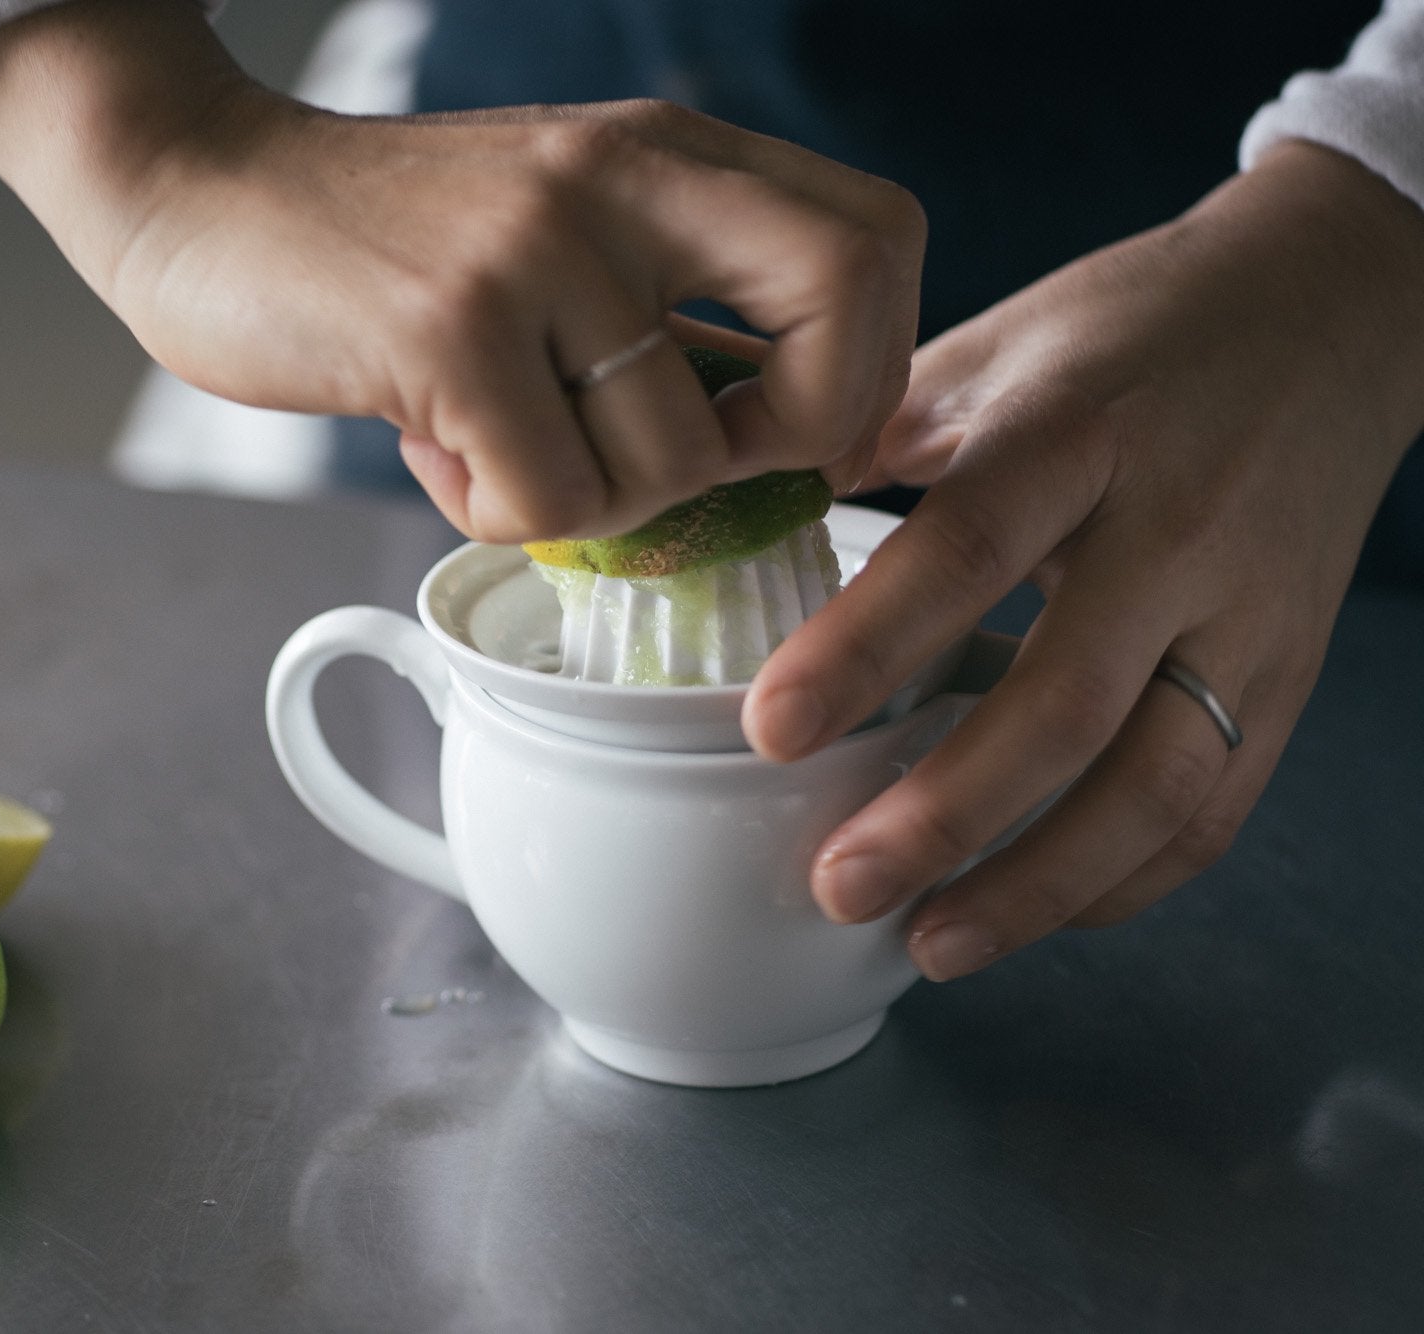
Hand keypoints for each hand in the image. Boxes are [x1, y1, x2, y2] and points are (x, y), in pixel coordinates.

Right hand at [0, 0, 922, 541]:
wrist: (200, 193)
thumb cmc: (383, 249)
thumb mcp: (552, 230)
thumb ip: (661, 307)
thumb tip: (769, 465)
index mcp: (665, 150)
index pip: (877, 237)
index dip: (867, 365)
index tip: (784, 434)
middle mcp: (624, 176)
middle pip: (849, 299)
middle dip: (808, 435)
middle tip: (711, 476)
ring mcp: (541, 246)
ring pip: (676, 461)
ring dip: (592, 503)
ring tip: (495, 447)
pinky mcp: (453, 327)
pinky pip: (554, 501)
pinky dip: (500, 515)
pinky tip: (438, 454)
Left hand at [747, 140, 1423, 980]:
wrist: (1336, 311)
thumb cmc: (1134, 329)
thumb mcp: (995, 343)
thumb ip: (875, 430)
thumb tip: (742, 501)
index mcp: (1079, 431)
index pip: (965, 550)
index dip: (863, 649)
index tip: (769, 731)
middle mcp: (1178, 529)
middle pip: (1064, 701)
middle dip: (945, 816)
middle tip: (838, 887)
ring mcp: (1248, 613)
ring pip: (1157, 784)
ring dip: (1039, 885)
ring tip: (931, 943)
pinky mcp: (1290, 671)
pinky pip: (1217, 805)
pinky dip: (1128, 878)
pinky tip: (1038, 913)